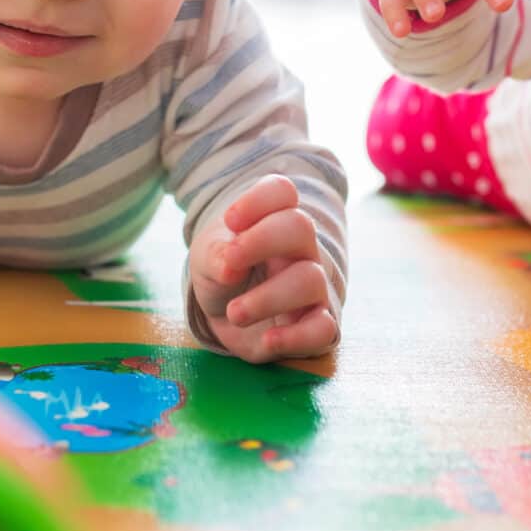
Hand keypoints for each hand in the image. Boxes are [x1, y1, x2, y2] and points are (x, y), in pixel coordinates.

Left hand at [189, 175, 337, 362]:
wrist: (228, 316)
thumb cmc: (224, 275)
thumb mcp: (206, 259)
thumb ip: (213, 255)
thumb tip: (230, 266)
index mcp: (274, 221)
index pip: (282, 191)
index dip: (257, 201)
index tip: (231, 222)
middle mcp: (300, 249)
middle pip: (301, 226)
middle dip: (260, 241)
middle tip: (230, 264)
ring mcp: (314, 287)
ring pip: (310, 280)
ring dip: (266, 298)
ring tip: (234, 313)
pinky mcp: (317, 326)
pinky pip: (324, 329)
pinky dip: (296, 336)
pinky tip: (268, 339)